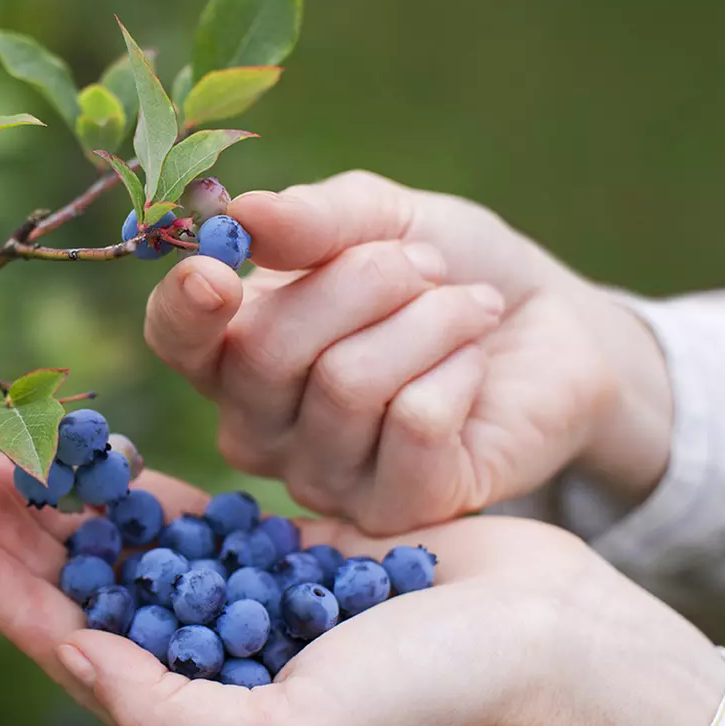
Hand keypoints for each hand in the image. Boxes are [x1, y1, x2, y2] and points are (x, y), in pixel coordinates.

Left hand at [0, 452, 724, 725]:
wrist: (553, 649)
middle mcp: (219, 667)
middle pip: (97, 595)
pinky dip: (152, 490)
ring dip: (79, 505)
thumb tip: (77, 661)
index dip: (12, 602)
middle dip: (31, 539)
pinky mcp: (295, 555)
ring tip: (22, 451)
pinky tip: (109, 456)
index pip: (81, 658)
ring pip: (139, 551)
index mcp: (207, 724)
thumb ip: (172, 714)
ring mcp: (255, 607)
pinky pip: (203, 518)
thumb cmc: (430, 707)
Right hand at [144, 171, 673, 533]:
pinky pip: (413, 425)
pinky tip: (474, 366)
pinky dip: (458, 370)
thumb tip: (242, 215)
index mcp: (234, 349)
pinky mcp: (397, 511)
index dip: (185, 310)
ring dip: (427, 320)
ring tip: (467, 307)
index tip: (219, 272)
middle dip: (362, 281)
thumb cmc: (446, 269)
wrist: (549, 327)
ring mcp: (323, 479)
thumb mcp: (382, 218)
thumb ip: (313, 220)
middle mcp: (260, 426)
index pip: (175, 341)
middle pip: (267, 352)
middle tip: (426, 266)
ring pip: (347, 385)